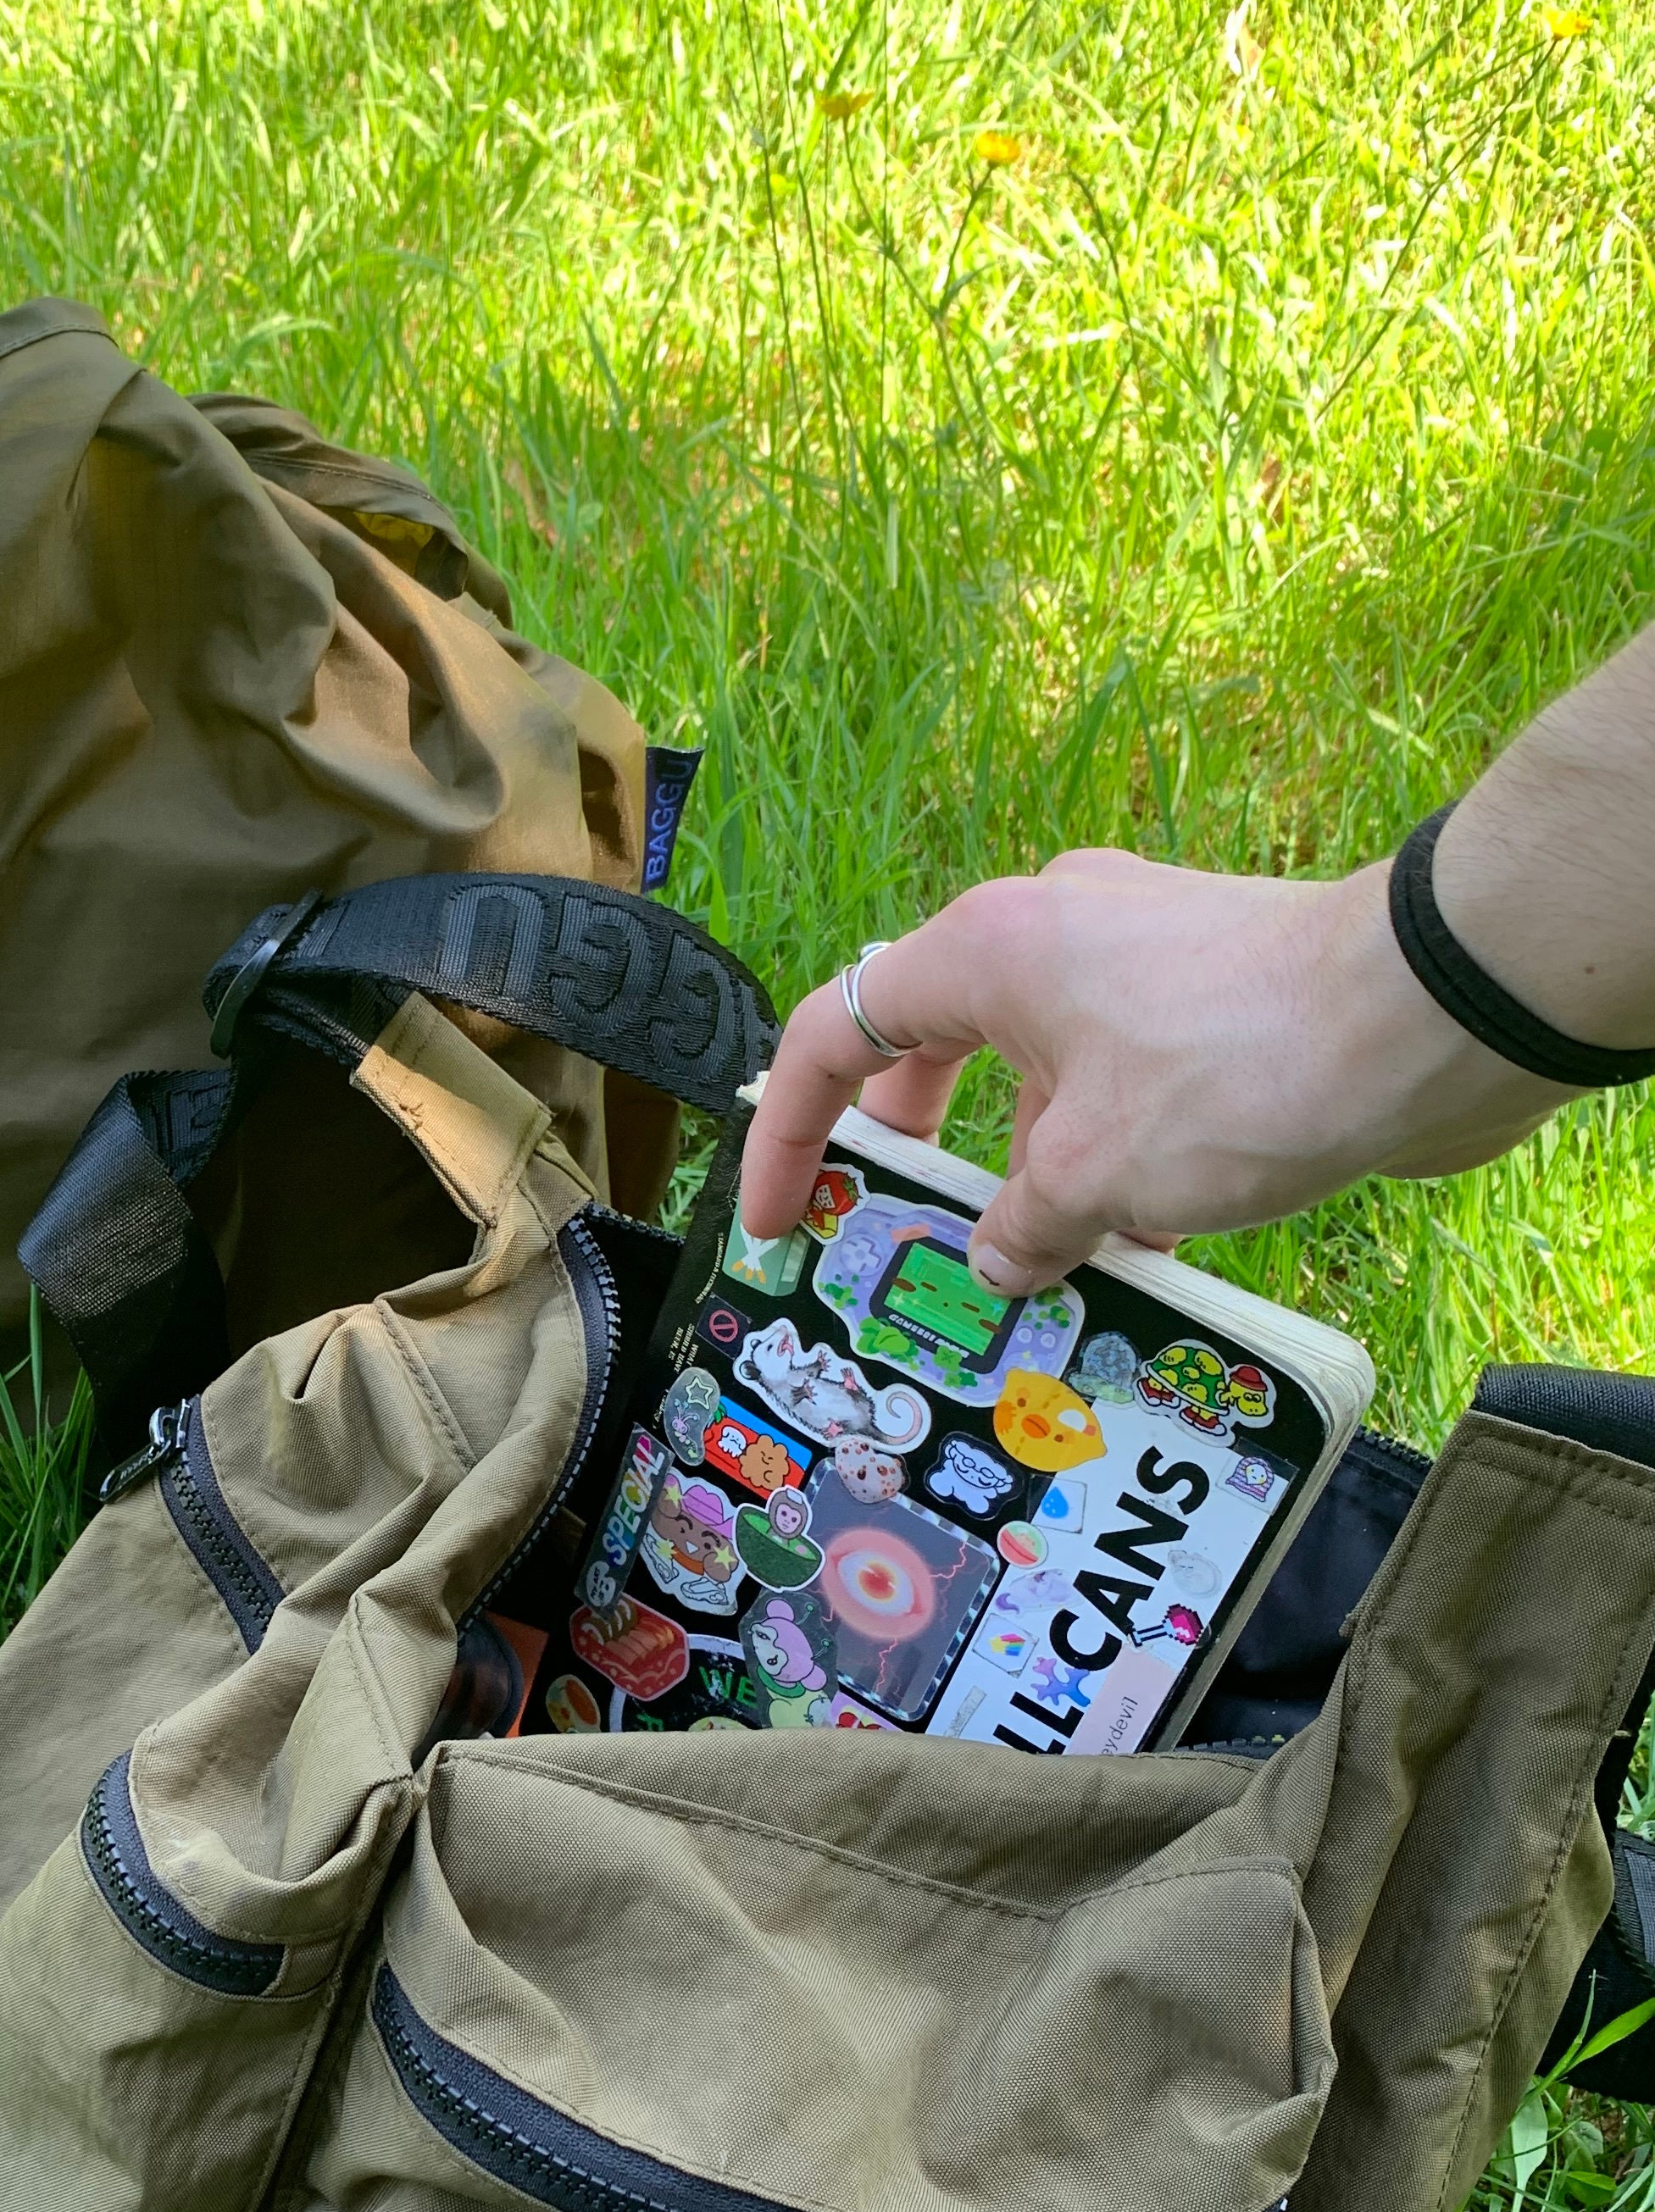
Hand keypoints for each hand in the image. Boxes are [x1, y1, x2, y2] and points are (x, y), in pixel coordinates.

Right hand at [739, 848, 1577, 1291]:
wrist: (1433, 1009)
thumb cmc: (1237, 1069)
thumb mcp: (1094, 1177)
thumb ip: (1020, 1229)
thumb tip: (1003, 1257)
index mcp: (987, 951)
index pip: (835, 1035)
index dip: (790, 1137)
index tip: (779, 1221)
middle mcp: (1051, 934)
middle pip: (934, 1048)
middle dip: (913, 1157)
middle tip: (896, 1243)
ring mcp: (1139, 955)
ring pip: (1042, 1076)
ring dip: (1031, 1175)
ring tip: (1038, 1277)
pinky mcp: (1214, 989)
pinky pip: (1125, 1082)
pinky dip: (1112, 1159)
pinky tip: (1143, 1250)